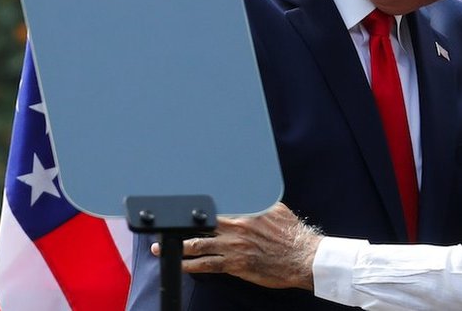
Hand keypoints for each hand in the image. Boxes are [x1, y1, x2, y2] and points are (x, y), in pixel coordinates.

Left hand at [152, 202, 321, 288]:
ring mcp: (233, 247)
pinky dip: (189, 265)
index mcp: (244, 211)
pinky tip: (179, 265)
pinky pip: (206, 266)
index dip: (194, 207)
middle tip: (162, 227)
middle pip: (200, 224)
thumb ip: (258, 202)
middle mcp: (235, 227)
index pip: (213, 206)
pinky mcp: (235, 265)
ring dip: (175, 246)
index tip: (180, 205)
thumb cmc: (292, 234)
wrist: (302, 257)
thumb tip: (249, 195)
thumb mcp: (276, 209)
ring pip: (197, 245)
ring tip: (160, 248)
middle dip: (178, 225)